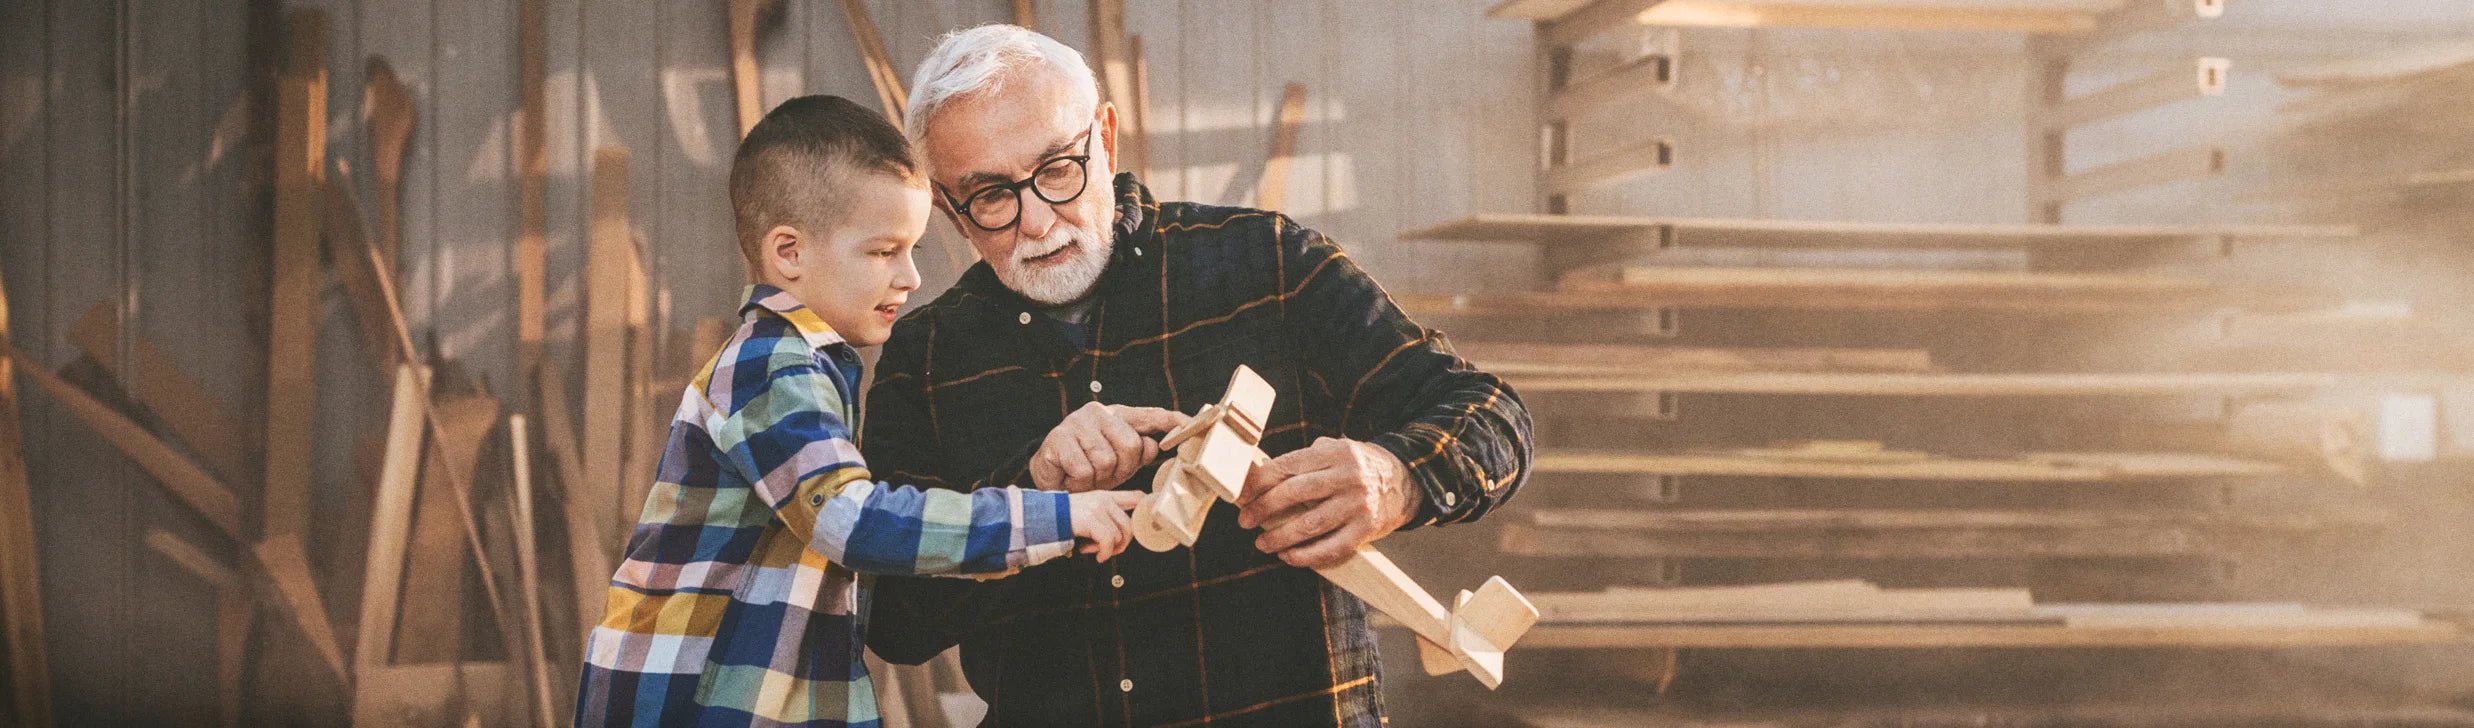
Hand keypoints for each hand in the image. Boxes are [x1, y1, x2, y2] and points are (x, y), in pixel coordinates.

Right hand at [1031, 402, 1187, 491]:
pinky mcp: (1058, 439)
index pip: (1151, 415)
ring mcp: (1077, 423)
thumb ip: (1138, 452)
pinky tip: (1073, 479)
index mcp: (1118, 415)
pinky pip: (1084, 470)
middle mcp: (1099, 412)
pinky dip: (1080, 483)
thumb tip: (1154, 446)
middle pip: (1130, 445)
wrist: (1048, 474)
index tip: (1191, 423)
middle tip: (1107, 475)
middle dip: (1122, 469)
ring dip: (1098, 479)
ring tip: (1088, 477)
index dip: (1172, 420)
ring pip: (1105, 461)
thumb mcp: (1119, 462)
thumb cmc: (1089, 466)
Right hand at [1068, 490, 1144, 561]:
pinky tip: (1093, 553)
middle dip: (1121, 543)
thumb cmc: (1063, 517)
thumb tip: (1120, 536)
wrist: (1043, 516)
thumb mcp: (1087, 511)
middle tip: (1108, 549)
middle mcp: (1104, 500)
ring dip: (1107, 549)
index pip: (1136, 497)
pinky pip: (1108, 541)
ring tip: (1092, 548)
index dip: (1146, 511)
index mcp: (1105, 497)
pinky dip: (1103, 552)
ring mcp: (1098, 508)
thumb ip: (1105, 517)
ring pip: (1119, 536)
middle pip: (1130, 525)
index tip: (1145, 526)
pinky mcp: (1091, 519)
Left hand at [1234, 437, 1414, 568]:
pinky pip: (1332, 548)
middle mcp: (1347, 477)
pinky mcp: (1366, 529)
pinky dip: (1306, 556)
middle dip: (1263, 508)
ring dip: (1280, 537)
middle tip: (1245, 521)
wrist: (1405, 481)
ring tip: (1262, 543)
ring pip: (1310, 525)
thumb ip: (1303, 460)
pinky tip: (1289, 557)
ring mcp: (1358, 504)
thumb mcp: (1336, 450)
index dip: (1259, 482)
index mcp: (1334, 452)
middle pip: (1295, 493)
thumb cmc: (1358, 467)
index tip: (1240, 495)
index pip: (1287, 466)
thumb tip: (1256, 476)